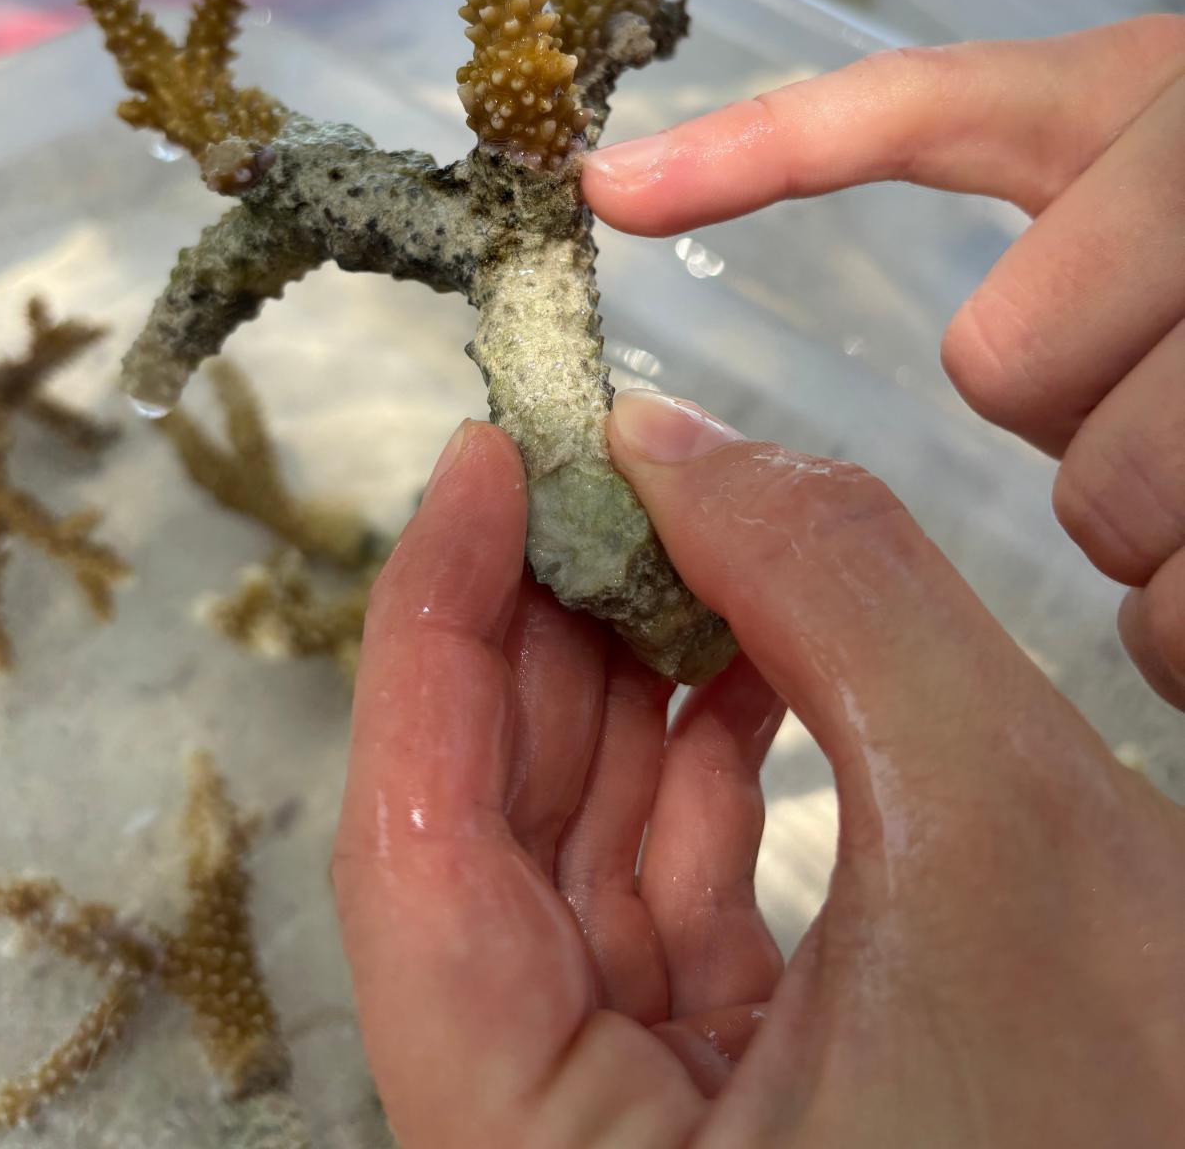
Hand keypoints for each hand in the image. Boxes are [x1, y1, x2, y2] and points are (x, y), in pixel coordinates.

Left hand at [334, 404, 1184, 1148]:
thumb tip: (670, 441)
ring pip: (577, 869)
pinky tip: (748, 646)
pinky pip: (665, 906)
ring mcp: (647, 1142)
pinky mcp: (728, 1111)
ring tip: (676, 537)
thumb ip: (829, 594)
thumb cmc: (1164, 1113)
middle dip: (542, 635)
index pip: (411, 863)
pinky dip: (702, 764)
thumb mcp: (1003, 818)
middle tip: (585, 474)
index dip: (434, 630)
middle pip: (486, 850)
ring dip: (628, 685)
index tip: (487, 464)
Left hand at [583, 15, 1184, 708]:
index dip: (757, 150)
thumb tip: (659, 197)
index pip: (926, 105)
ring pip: (1111, 497)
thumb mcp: (1171, 167)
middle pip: (1005, 364)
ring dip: (1147, 519)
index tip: (604, 188)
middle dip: (1065, 408)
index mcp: (1151, 91)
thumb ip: (1046, 188)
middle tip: (1168, 384)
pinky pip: (1182, 617)